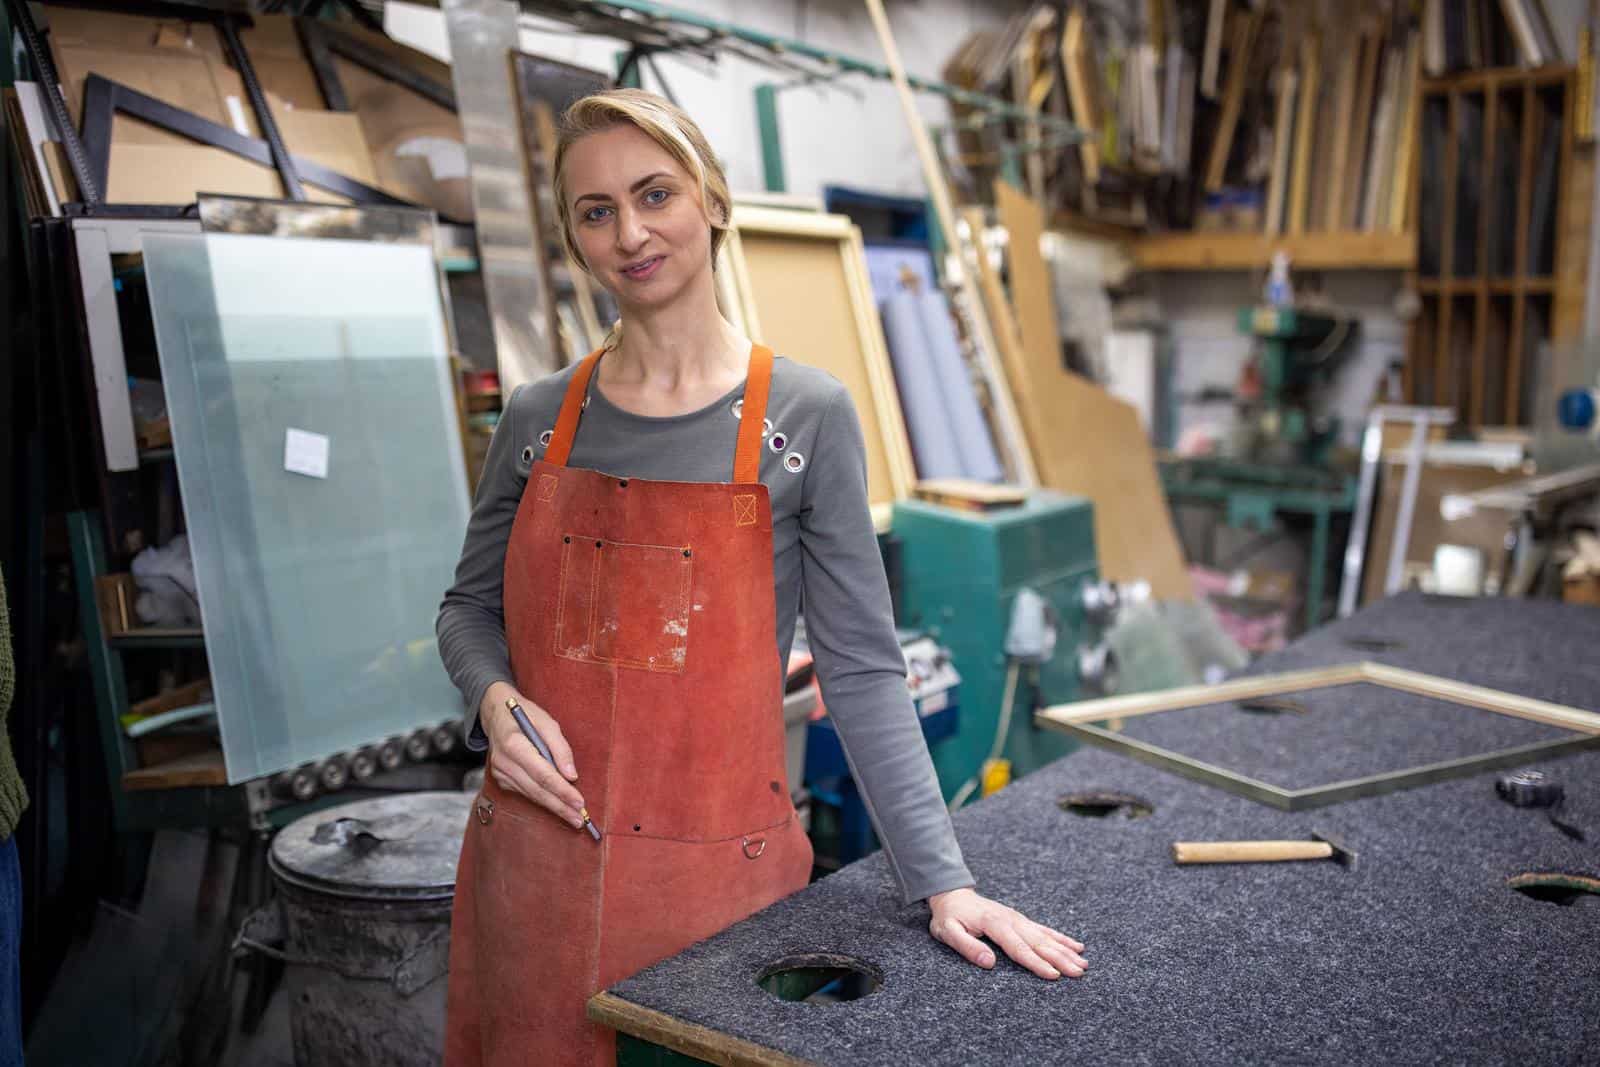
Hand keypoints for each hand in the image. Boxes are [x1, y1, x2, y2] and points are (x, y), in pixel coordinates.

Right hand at [479, 681, 588, 830]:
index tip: (579, 802)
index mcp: (513, 744)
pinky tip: (557, 805)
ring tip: (573, 817)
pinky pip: (525, 792)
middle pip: (537, 789)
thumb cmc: (526, 715)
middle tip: (580, 819)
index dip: (562, 791)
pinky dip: (542, 799)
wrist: (497, 715)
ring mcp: (500, 773)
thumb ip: (560, 748)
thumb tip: (571, 776)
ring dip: (553, 806)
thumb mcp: (547, 722)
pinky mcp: (502, 779)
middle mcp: (504, 762)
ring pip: (531, 794)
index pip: (542, 774)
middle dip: (560, 805)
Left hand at [927, 887, 1086, 980]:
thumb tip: (989, 963)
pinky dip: (1061, 938)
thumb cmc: (949, 917)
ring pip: (1045, 936)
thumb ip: (967, 946)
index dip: (1036, 963)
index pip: (1018, 947)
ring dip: (1065, 950)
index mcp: (994, 923)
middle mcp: (1011, 920)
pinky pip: (1044, 930)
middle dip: (1060, 958)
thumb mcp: (949, 932)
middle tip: (1079, 973)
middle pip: (1038, 942)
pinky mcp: (1021, 920)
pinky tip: (1077, 946)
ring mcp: (1018, 919)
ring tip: (1084, 963)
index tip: (1054, 975)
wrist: (952, 895)